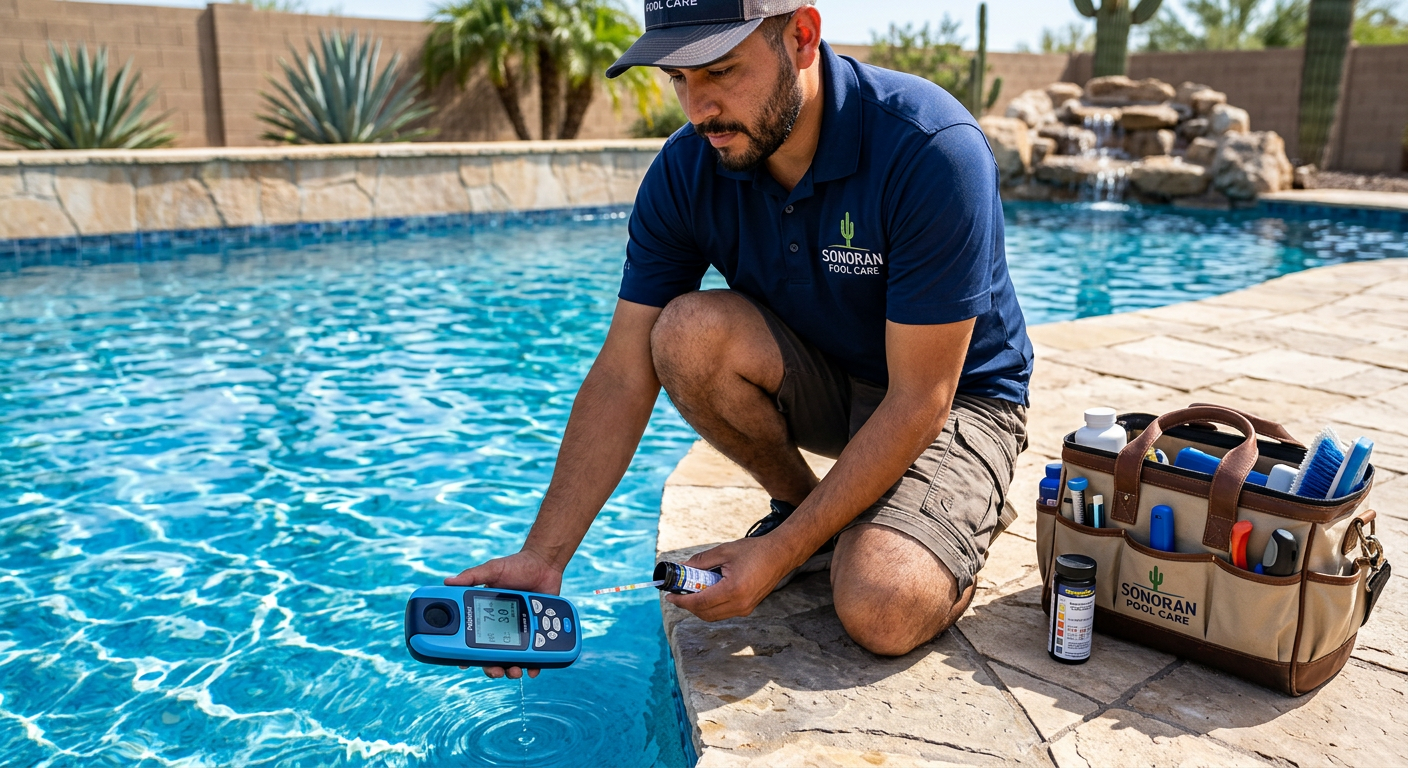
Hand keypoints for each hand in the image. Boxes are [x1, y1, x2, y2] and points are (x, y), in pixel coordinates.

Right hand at [446, 548, 562, 679]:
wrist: (545, 563)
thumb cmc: (517, 566)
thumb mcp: (492, 570)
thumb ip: (471, 576)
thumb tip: (448, 582)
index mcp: (487, 615)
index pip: (473, 638)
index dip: (467, 653)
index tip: (464, 664)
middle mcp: (502, 626)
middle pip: (493, 655)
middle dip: (492, 668)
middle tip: (496, 671)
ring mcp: (520, 630)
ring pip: (513, 658)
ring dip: (512, 669)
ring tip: (516, 671)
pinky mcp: (537, 630)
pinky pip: (536, 653)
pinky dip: (535, 664)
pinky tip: (534, 669)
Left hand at [664, 535, 793, 620]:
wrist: (780, 555)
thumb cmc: (754, 551)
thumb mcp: (724, 551)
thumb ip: (701, 561)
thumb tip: (682, 569)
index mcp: (733, 590)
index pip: (700, 602)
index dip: (681, 600)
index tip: (670, 595)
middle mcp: (740, 604)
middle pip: (704, 613)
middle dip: (687, 605)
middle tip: (677, 593)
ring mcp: (745, 609)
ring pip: (713, 615)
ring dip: (698, 607)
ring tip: (690, 591)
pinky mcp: (748, 608)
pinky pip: (722, 612)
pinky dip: (710, 606)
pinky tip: (706, 592)